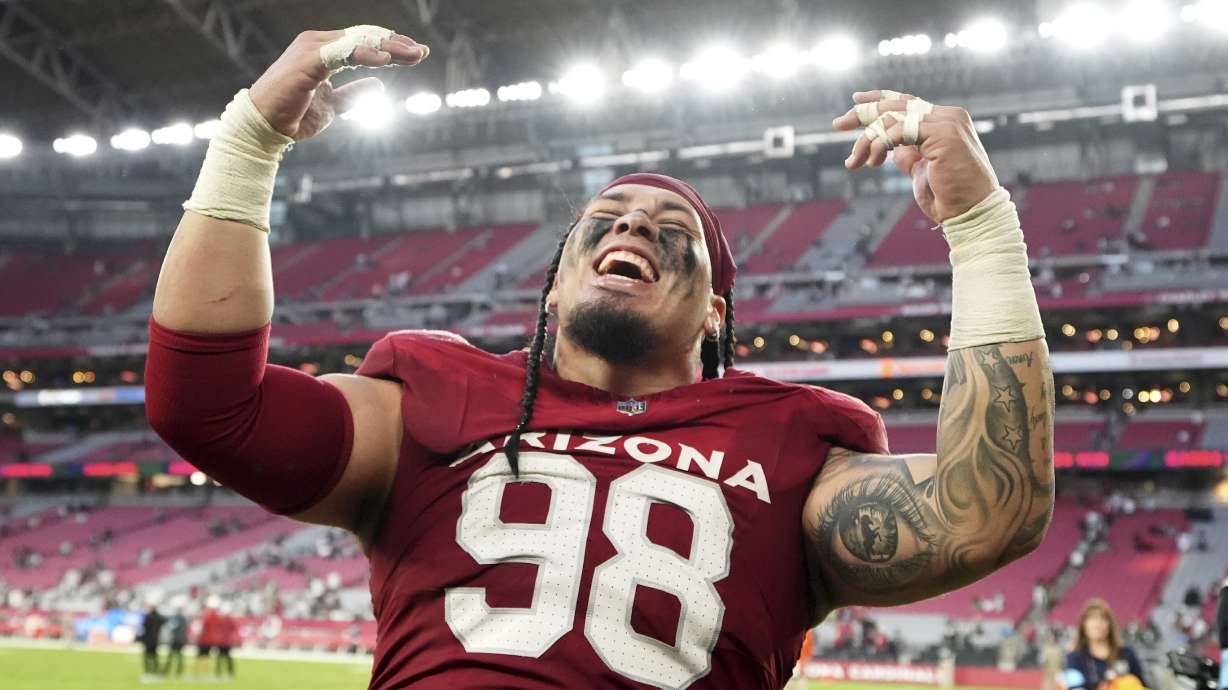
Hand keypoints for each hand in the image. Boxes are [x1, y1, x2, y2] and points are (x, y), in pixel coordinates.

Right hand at [248, 28, 427, 140]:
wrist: (264, 127)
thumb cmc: (293, 116)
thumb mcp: (333, 106)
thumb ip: (353, 94)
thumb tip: (378, 86)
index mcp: (324, 51)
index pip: (363, 41)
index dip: (390, 46)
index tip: (415, 54)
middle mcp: (318, 44)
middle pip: (365, 37)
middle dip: (396, 43)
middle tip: (421, 52)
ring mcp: (313, 49)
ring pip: (359, 41)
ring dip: (388, 48)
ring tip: (413, 55)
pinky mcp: (309, 59)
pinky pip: (343, 52)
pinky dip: (366, 55)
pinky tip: (386, 61)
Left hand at [833, 90, 998, 222]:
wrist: (971, 214)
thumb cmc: (949, 198)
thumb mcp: (922, 170)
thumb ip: (909, 155)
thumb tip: (892, 148)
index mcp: (945, 122)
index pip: (907, 103)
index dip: (880, 100)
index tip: (855, 102)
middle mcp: (949, 116)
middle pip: (897, 104)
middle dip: (863, 113)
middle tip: (837, 124)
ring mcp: (947, 122)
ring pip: (892, 118)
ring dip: (867, 140)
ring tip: (855, 161)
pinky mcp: (942, 133)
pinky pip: (898, 129)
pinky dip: (879, 143)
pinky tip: (873, 161)